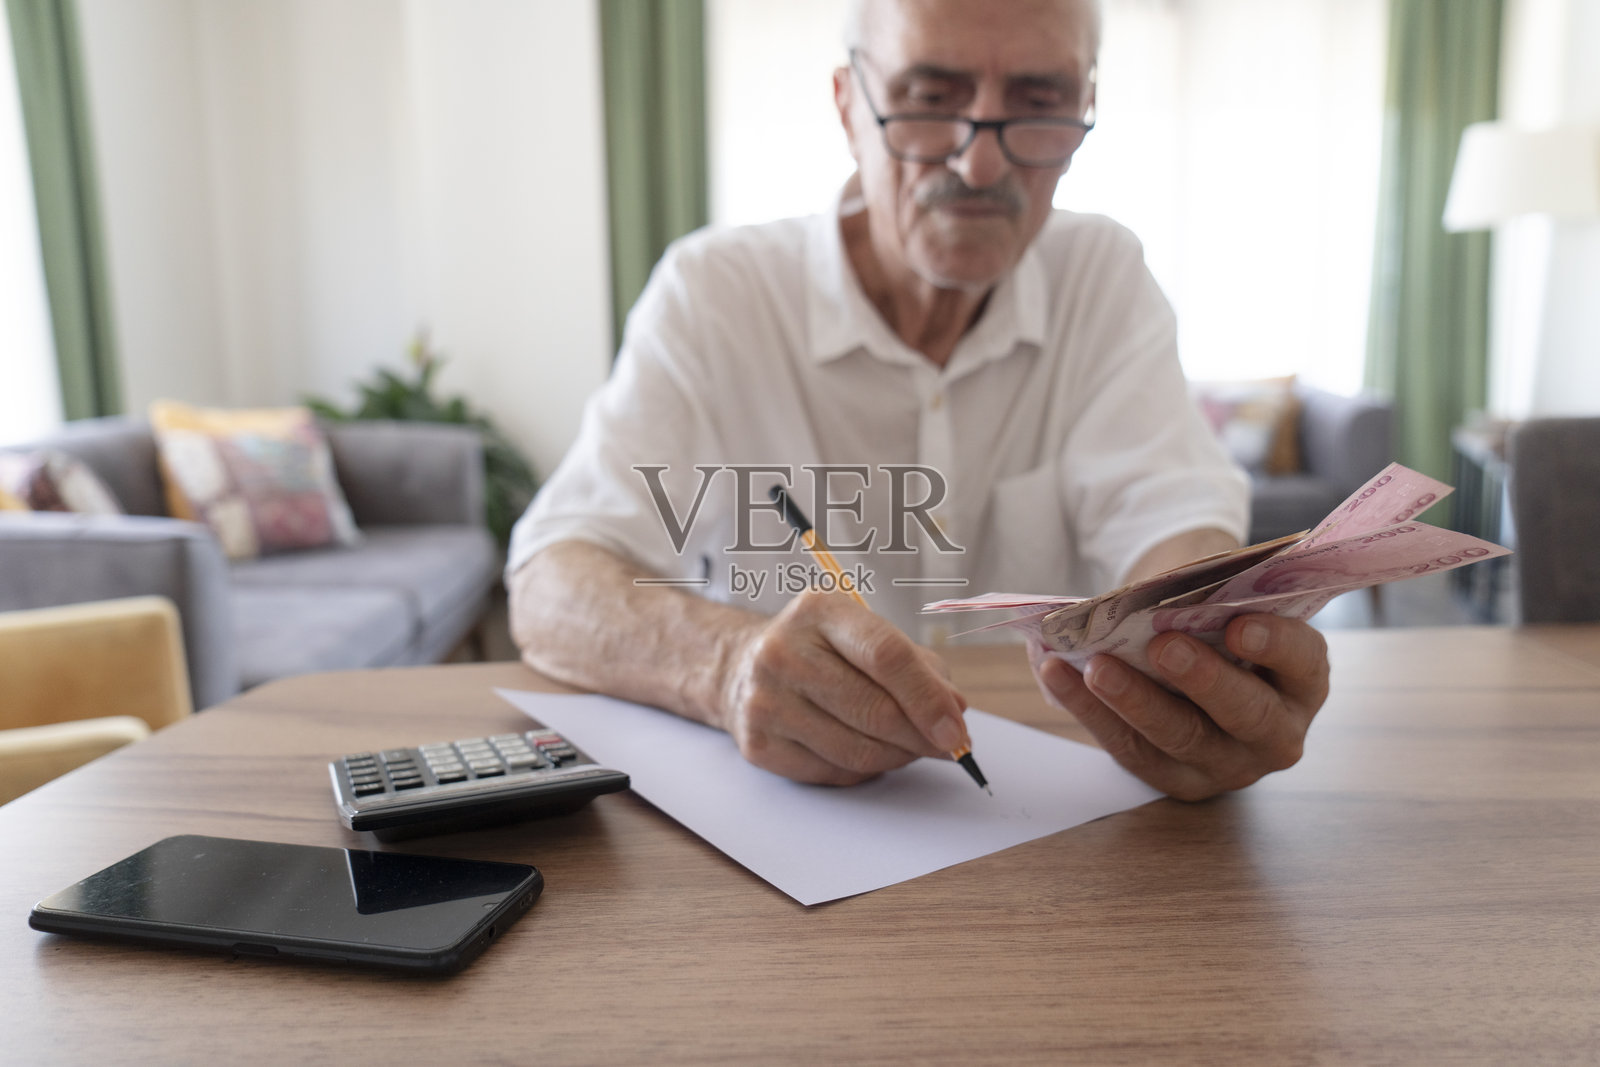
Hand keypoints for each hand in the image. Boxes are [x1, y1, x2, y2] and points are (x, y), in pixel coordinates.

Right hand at [718, 590, 969, 784]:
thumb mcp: (864, 634)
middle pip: (875, 710)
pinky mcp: (759, 744)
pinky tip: (871, 753)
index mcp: (819, 612)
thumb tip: (954, 711)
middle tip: (950, 747)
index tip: (956, 728)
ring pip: (858, 751)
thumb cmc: (821, 651)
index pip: (886, 655)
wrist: (743, 668)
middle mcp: (783, 652)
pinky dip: (866, 771)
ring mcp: (766, 701)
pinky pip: (834, 773)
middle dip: (922, 737)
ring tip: (911, 748)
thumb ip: (916, 666)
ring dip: (899, 757)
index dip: (929, 697)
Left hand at [1029, 614, 1329, 800]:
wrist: (1199, 664)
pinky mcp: (1175, 779)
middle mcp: (1275, 734)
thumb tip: (1149, 593)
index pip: (1302, 663)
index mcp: (1302, 681)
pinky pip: (1129, 748)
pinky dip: (1089, 710)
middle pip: (1245, 713)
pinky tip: (1056, 673)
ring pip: (1182, 738)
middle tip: (1162, 645)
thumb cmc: (1218, 624)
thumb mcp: (1228, 607)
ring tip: (1095, 665)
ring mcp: (1226, 764)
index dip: (1275, 645)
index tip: (1239, 625)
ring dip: (1135, 700)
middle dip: (1202, 679)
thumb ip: (1209, 599)